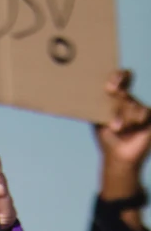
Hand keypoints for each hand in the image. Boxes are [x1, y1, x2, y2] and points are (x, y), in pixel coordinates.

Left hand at [96, 70, 150, 200]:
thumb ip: (97, 106)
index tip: (110, 85)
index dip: (119, 76)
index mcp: (116, 98)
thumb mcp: (99, 119)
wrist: (117, 154)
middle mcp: (130, 100)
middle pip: (124, 93)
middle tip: (111, 94)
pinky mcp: (149, 116)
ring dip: (122, 117)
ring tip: (118, 128)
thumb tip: (85, 93)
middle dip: (115, 100)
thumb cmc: (106, 137)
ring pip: (131, 104)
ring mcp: (140, 108)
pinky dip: (133, 121)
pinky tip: (129, 128)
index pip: (121, 78)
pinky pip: (142, 112)